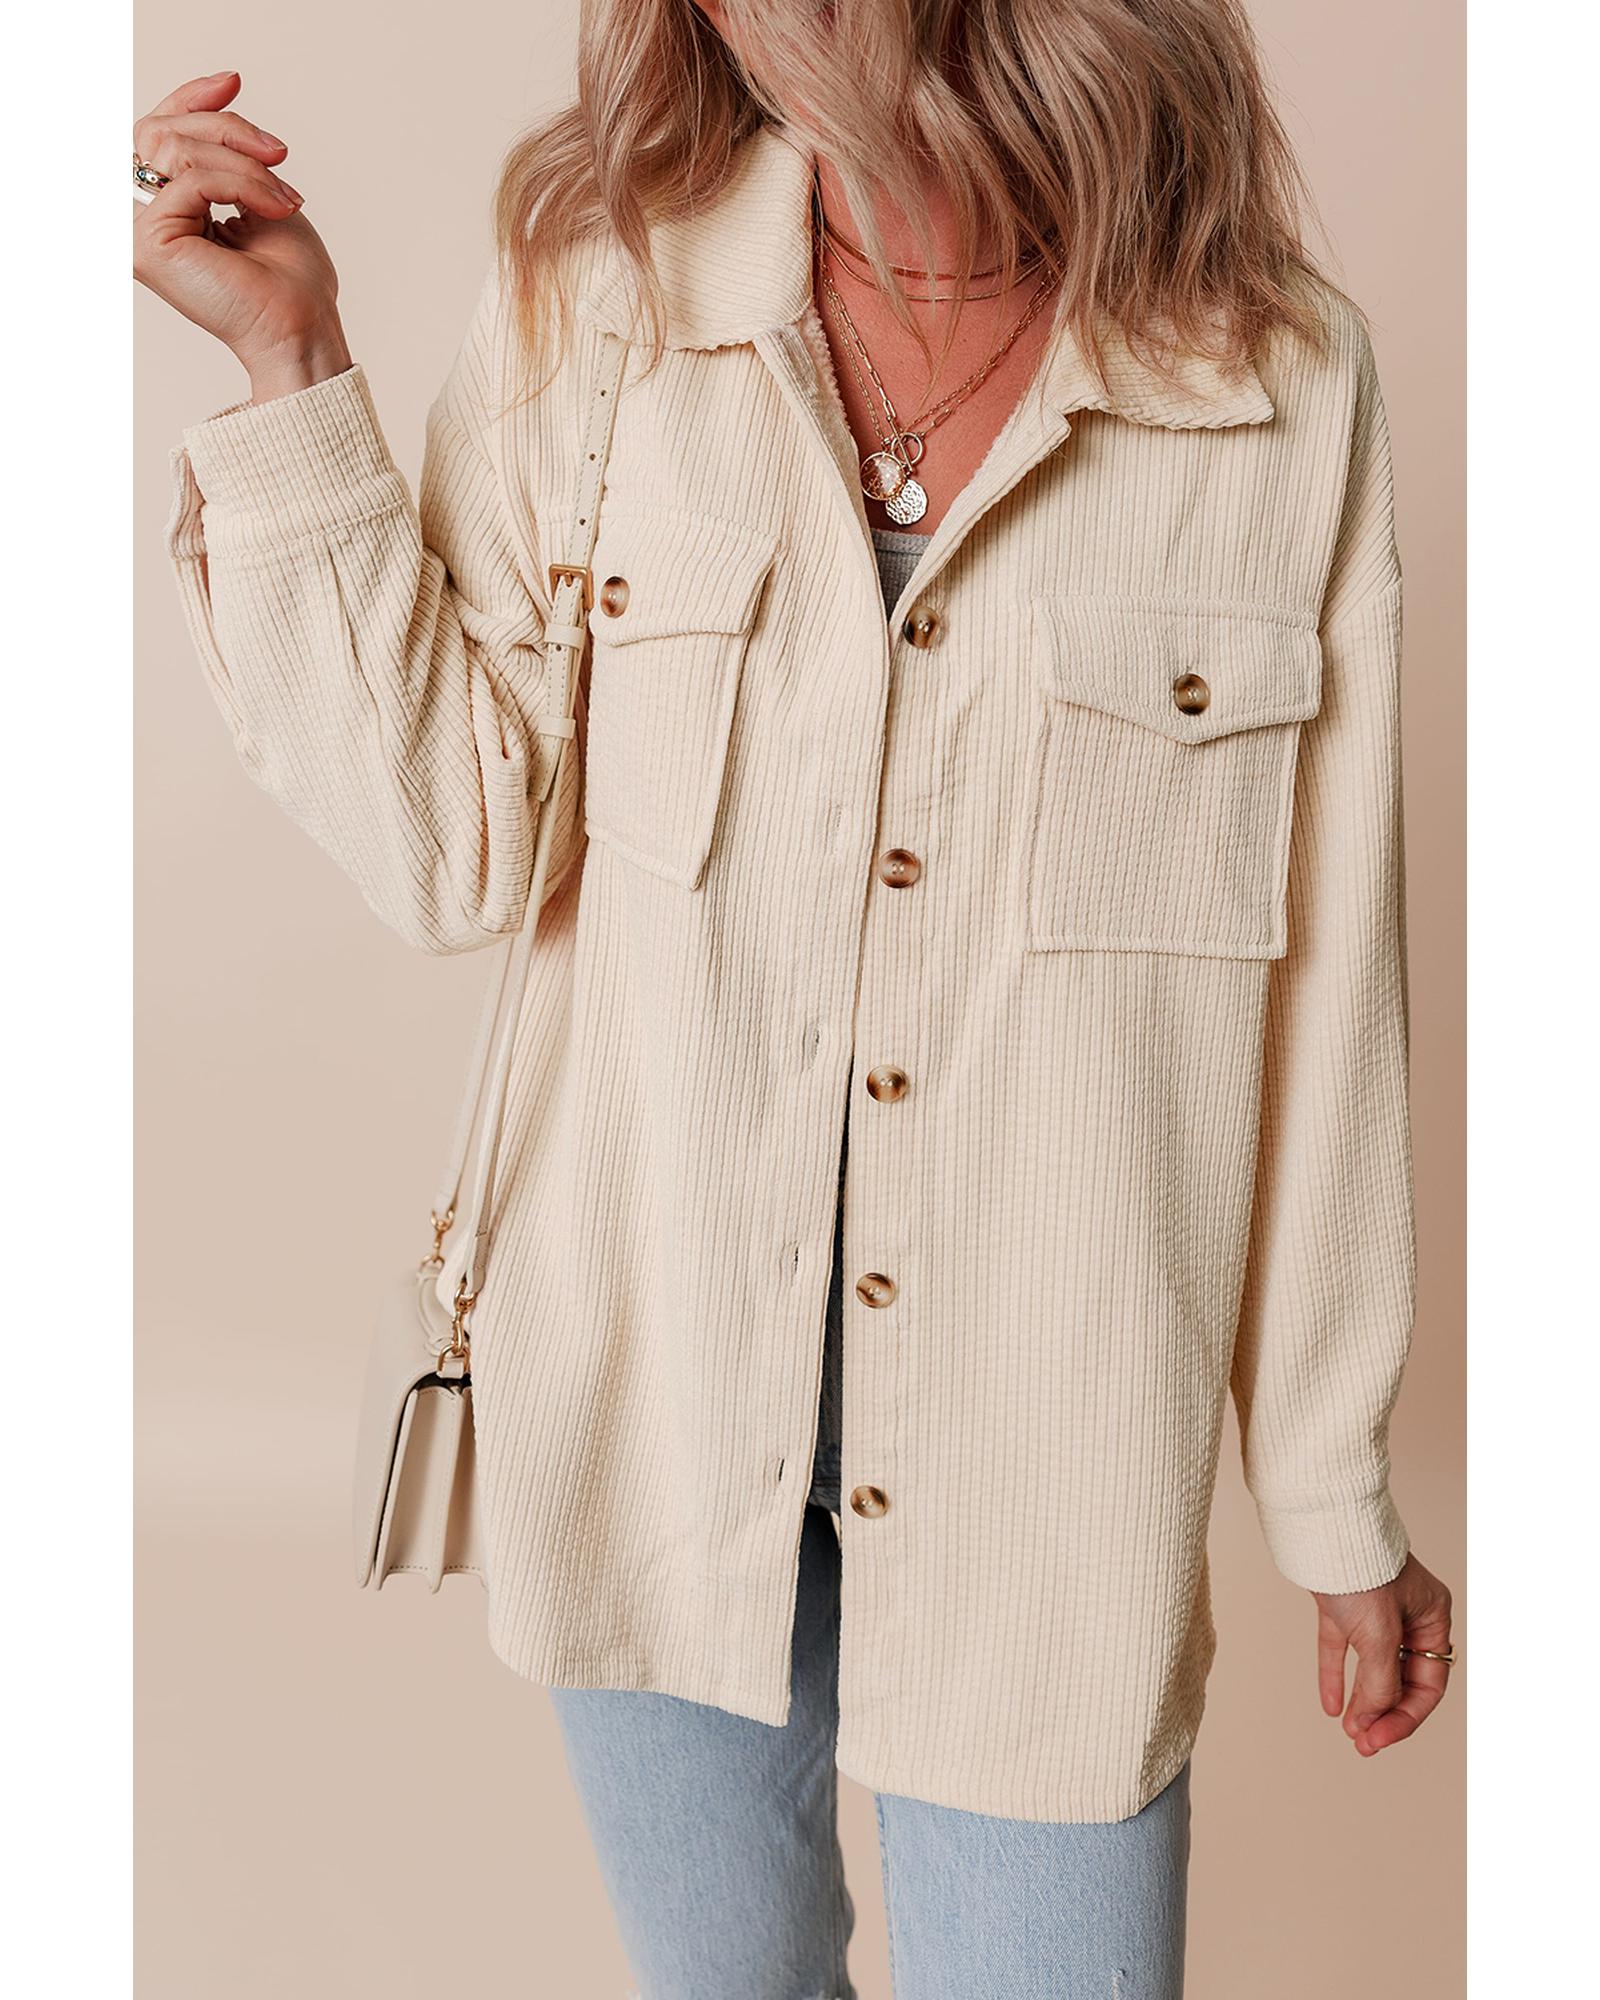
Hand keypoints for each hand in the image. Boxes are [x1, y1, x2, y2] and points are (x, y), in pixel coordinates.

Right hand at [132, 69, 351, 400]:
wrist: (303, 328)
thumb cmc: (291, 279)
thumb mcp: (261, 194)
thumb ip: (227, 154)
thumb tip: (217, 95)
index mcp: (167, 209)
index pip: (158, 135)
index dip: (190, 100)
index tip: (233, 82)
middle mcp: (143, 220)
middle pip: (161, 131)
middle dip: (227, 128)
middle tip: (278, 153)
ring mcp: (139, 232)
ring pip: (175, 149)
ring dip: (243, 163)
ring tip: (285, 196)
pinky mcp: (150, 245)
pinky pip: (193, 180)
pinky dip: (242, 185)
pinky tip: (276, 209)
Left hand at [1313, 1552, 1454, 1756]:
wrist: (1319, 1525)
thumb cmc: (1360, 1568)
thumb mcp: (1378, 1633)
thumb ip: (1380, 1681)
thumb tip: (1371, 1720)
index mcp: (1432, 1616)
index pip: (1427, 1683)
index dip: (1405, 1717)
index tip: (1378, 1739)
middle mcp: (1408, 1614)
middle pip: (1402, 1679)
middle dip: (1383, 1713)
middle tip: (1362, 1744)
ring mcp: (1373, 1609)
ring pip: (1373, 1667)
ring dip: (1363, 1701)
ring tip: (1349, 1733)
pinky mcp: (1341, 1604)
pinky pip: (1342, 1649)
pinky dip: (1336, 1675)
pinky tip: (1330, 1706)